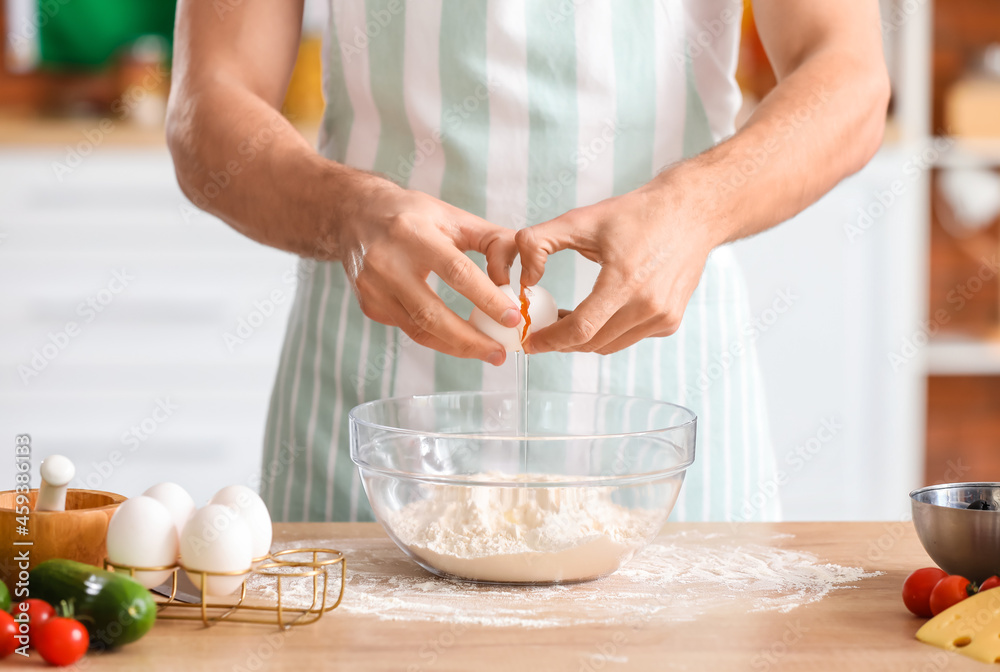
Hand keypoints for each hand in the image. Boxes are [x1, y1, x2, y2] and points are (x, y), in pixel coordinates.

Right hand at [337, 178, 521, 364]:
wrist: (355, 215)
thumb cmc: (412, 215)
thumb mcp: (453, 216)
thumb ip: (492, 240)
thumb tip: (523, 272)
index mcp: (414, 233)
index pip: (456, 273)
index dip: (487, 299)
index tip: (513, 319)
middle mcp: (387, 263)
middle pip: (432, 314)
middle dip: (470, 340)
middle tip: (501, 353)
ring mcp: (373, 288)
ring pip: (419, 330)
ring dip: (456, 347)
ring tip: (487, 353)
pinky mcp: (369, 305)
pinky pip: (408, 329)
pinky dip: (436, 337)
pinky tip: (456, 338)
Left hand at [508, 177, 719, 354]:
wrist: (691, 213)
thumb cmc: (637, 214)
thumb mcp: (581, 219)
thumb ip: (539, 243)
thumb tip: (525, 279)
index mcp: (625, 281)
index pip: (581, 329)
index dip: (550, 340)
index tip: (531, 341)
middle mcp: (648, 305)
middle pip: (593, 343)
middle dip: (562, 341)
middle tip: (544, 329)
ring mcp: (663, 317)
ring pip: (610, 346)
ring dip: (584, 340)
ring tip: (568, 320)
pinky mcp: (670, 321)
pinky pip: (630, 338)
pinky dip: (609, 333)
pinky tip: (600, 313)